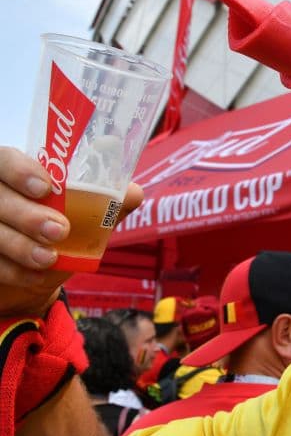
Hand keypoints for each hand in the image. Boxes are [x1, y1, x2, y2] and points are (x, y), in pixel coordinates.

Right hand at [0, 146, 142, 317]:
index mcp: (13, 175)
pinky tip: (35, 276)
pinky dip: (13, 270)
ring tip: (49, 258)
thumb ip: (105, 204)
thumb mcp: (82, 219)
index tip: (45, 187)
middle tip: (59, 230)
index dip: (19, 170)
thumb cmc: (57, 236)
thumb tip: (133, 193)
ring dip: (21, 245)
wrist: (34, 276)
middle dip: (27, 214)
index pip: (4, 159)